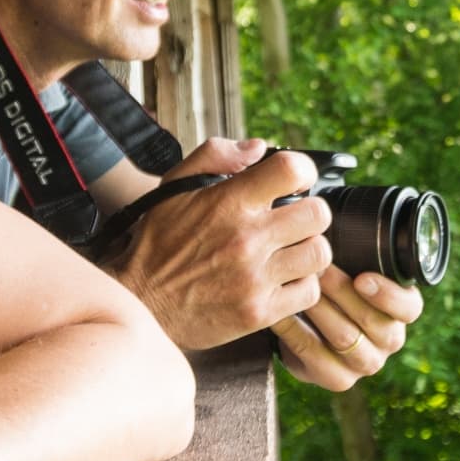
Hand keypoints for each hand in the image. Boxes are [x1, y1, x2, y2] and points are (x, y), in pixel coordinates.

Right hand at [103, 140, 334, 350]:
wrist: (140, 303)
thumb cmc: (158, 243)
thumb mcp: (174, 187)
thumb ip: (215, 156)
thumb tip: (257, 148)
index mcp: (228, 203)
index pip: (291, 169)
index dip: (302, 171)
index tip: (295, 183)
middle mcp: (246, 239)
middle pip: (318, 214)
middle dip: (309, 213)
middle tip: (293, 221)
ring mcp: (255, 278)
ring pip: (319, 254)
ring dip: (307, 250)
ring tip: (289, 252)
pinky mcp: (259, 312)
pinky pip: (309, 292)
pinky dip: (301, 285)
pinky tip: (282, 280)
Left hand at [273, 266, 422, 392]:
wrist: (309, 324)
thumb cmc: (333, 285)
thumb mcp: (351, 267)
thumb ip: (355, 252)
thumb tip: (337, 219)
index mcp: (402, 312)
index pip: (409, 307)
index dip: (388, 295)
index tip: (362, 278)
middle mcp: (390, 340)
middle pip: (374, 323)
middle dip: (342, 293)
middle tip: (316, 270)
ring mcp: (366, 363)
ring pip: (345, 339)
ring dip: (320, 311)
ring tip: (299, 288)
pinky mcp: (338, 379)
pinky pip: (316, 357)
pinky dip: (295, 332)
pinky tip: (280, 314)